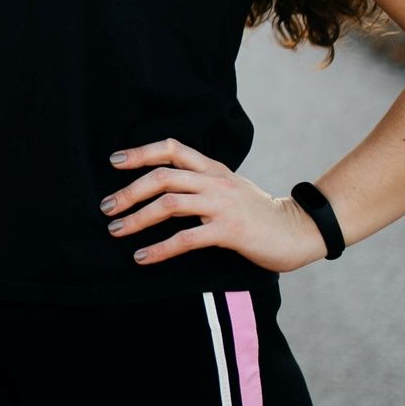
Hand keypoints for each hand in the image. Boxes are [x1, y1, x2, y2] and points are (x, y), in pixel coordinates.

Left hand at [100, 138, 328, 272]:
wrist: (298, 231)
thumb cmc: (258, 213)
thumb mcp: (229, 187)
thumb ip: (202, 182)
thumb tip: (164, 187)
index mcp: (213, 169)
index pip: (173, 148)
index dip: (142, 152)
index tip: (115, 161)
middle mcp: (215, 182)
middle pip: (163, 176)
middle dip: (129, 191)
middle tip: (106, 207)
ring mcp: (222, 205)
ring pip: (169, 203)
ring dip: (137, 218)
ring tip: (116, 231)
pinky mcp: (229, 232)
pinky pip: (186, 238)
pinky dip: (160, 248)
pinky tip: (143, 256)